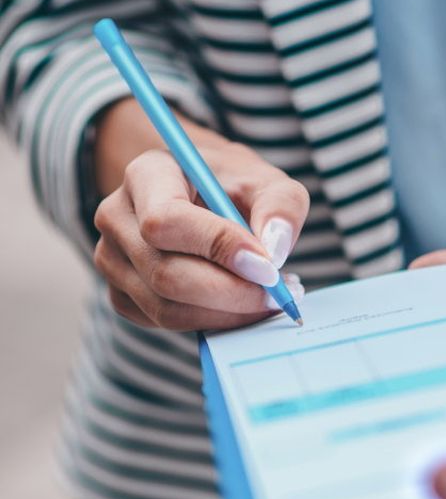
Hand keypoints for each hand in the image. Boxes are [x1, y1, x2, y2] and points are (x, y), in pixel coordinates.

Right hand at [92, 100, 307, 329]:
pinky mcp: (122, 294)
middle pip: (165, 273)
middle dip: (231, 293)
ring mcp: (112, 259)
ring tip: (268, 299)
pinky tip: (242, 306)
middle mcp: (117, 217)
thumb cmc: (237, 186)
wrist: (206, 196)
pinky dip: (212, 322)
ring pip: (166, 307)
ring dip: (226, 313)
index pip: (167, 220)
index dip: (218, 248)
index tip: (268, 267)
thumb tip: (274, 252)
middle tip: (279, 295)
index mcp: (147, 175)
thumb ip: (280, 208)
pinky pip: (165, 323)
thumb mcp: (268, 181)